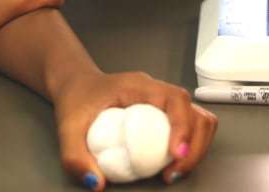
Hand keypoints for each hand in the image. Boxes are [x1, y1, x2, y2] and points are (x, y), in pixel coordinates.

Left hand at [53, 70, 216, 188]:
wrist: (77, 86)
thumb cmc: (77, 100)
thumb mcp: (68, 127)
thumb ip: (75, 156)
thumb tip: (96, 183)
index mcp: (140, 86)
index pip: (175, 99)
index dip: (182, 127)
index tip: (174, 154)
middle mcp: (158, 91)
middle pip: (196, 113)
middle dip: (194, 147)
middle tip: (174, 172)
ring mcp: (165, 102)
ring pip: (201, 120)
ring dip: (197, 148)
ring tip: (176, 170)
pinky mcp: (166, 114)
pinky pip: (192, 127)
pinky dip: (192, 146)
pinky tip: (173, 163)